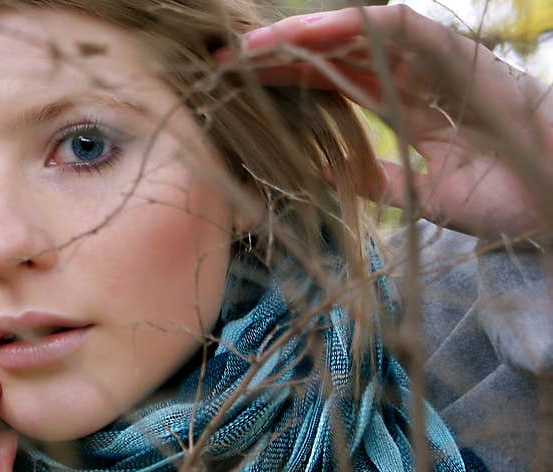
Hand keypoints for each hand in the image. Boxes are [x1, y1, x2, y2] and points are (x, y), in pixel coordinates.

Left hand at [226, 5, 552, 239]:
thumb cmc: (500, 196)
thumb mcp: (418, 194)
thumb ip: (374, 178)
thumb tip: (320, 175)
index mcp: (402, 109)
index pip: (330, 87)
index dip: (284, 85)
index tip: (235, 92)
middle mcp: (412, 80)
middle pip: (332, 58)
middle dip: (278, 57)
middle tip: (222, 63)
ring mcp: (433, 64)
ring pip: (358, 36)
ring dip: (303, 37)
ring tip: (251, 47)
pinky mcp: (458, 55)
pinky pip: (402, 29)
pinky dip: (357, 25)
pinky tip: (309, 31)